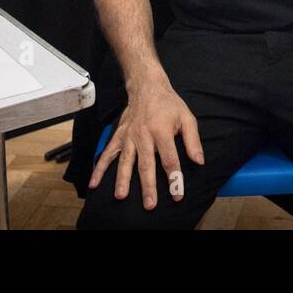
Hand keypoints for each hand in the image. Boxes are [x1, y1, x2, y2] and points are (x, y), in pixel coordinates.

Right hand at [88, 77, 202, 209]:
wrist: (147, 87)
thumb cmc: (169, 104)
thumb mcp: (187, 118)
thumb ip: (192, 141)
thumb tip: (199, 161)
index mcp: (162, 131)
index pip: (169, 159)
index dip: (174, 178)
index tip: (177, 195)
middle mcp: (143, 135)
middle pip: (146, 164)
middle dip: (148, 186)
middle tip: (149, 205)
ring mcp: (129, 136)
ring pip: (125, 161)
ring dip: (122, 180)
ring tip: (121, 196)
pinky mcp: (119, 136)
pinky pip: (108, 154)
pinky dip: (100, 168)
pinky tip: (94, 183)